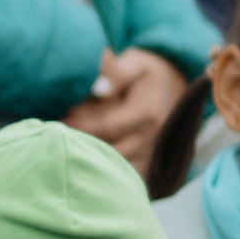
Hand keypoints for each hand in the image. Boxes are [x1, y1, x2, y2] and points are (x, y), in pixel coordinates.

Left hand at [64, 47, 192, 176]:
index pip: (106, 126)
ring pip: (116, 165)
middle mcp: (152, 136)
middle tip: (62, 134)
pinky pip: (126, 175)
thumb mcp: (135, 63)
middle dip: (83, 142)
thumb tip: (98, 88)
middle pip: (109, 148)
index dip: (81, 125)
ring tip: (74, 144)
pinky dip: (108, 170)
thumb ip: (116, 73)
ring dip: (93, 157)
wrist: (177, 86)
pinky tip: (92, 157)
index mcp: (148, 111)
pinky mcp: (150, 164)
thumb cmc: (147, 73)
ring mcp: (152, 152)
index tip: (62, 120)